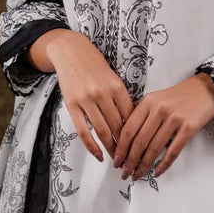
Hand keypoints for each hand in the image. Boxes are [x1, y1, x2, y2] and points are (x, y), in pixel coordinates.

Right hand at [28, 29, 133, 161]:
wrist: (71, 51)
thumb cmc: (95, 66)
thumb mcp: (113, 78)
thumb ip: (120, 98)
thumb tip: (131, 123)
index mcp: (117, 86)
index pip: (130, 116)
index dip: (137, 133)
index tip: (141, 146)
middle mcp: (103, 93)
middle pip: (118, 125)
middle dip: (126, 145)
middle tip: (131, 159)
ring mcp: (86, 100)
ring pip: (102, 130)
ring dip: (110, 148)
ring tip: (117, 160)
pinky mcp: (72, 105)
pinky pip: (83, 130)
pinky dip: (91, 146)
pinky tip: (98, 155)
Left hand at [112, 72, 213, 181]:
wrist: (206, 89)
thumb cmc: (179, 97)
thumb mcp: (156, 100)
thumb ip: (142, 116)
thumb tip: (127, 142)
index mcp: (148, 102)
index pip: (129, 129)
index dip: (120, 148)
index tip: (116, 161)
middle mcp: (159, 109)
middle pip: (139, 141)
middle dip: (129, 161)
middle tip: (124, 172)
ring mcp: (175, 118)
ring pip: (154, 148)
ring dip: (144, 165)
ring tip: (137, 175)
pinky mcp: (189, 127)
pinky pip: (173, 150)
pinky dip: (164, 164)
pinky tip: (157, 172)